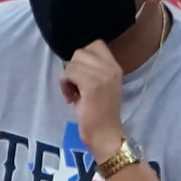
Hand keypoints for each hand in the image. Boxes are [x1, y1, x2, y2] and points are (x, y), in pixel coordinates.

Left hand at [59, 40, 126, 161]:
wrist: (105, 135)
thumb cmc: (100, 115)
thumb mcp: (102, 86)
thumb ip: (93, 71)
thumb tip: (73, 63)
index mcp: (115, 67)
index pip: (96, 44)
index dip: (83, 58)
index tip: (82, 76)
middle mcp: (111, 68)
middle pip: (81, 52)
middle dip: (73, 68)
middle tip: (75, 87)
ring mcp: (102, 76)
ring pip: (73, 63)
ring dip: (67, 78)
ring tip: (72, 94)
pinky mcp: (91, 85)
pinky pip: (69, 73)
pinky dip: (65, 84)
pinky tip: (70, 98)